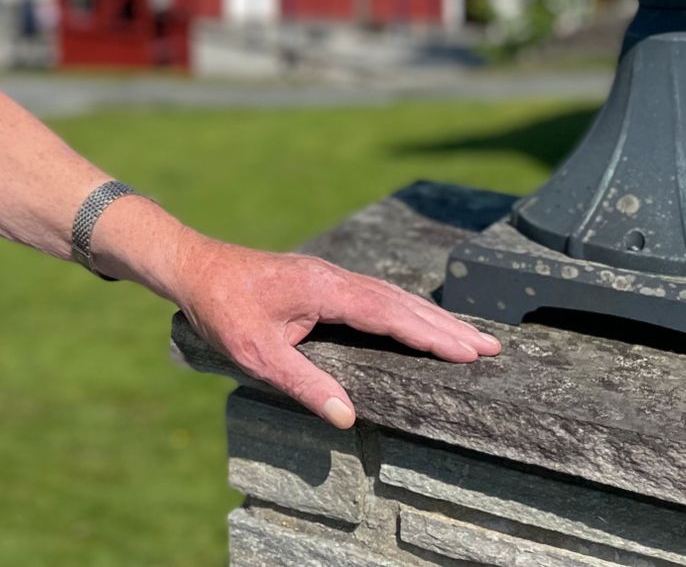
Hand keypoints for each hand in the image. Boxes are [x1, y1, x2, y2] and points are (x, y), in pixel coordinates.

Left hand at [168, 229, 500, 427]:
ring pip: (391, 296)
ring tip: (470, 339)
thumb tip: (346, 417)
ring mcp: (329, 277)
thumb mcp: (256, 353)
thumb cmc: (222, 309)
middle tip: (491, 348)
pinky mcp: (322, 282)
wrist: (194, 268)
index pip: (388, 315)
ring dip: (430, 317)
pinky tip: (418, 323)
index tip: (469, 352)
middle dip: (445, 326)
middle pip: (400, 302)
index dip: (429, 335)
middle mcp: (333, 278)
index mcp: (324, 289)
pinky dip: (405, 311)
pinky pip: (375, 296)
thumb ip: (302, 383)